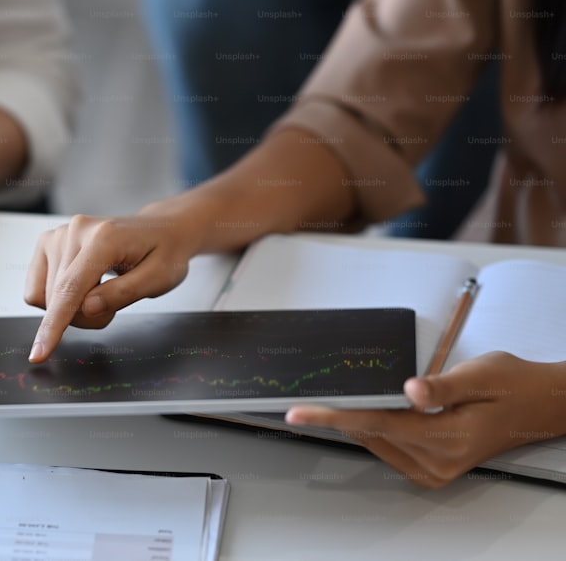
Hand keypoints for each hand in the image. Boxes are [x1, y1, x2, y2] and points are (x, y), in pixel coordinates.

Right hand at [24, 212, 201, 361]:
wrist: (161, 230)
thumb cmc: (163, 253)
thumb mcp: (159, 278)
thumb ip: (123, 294)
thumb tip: (87, 308)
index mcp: (104, 237)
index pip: (70, 287)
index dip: (53, 324)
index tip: (39, 353)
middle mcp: (75, 231)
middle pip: (57, 298)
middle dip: (81, 316)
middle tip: (111, 305)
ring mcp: (59, 234)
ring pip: (44, 296)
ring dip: (71, 309)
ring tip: (100, 293)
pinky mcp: (48, 242)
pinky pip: (37, 288)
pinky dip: (58, 299)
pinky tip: (83, 287)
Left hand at [285, 352, 565, 486]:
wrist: (540, 406)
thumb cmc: (512, 384)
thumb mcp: (481, 374)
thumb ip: (442, 385)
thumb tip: (410, 390)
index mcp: (450, 437)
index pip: (378, 423)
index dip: (335, 416)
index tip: (301, 412)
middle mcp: (440, 460)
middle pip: (373, 435)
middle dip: (338, 416)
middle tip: (306, 400)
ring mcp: (437, 469)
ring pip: (379, 444)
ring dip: (355, 424)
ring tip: (331, 403)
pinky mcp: (435, 468)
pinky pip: (391, 449)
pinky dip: (374, 431)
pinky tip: (365, 413)